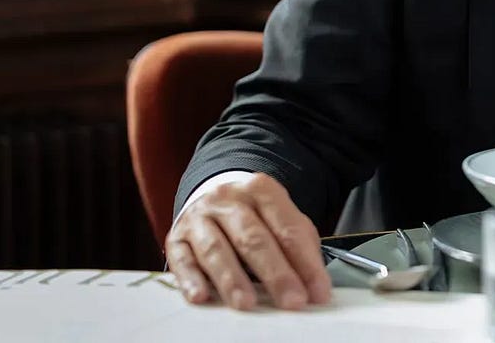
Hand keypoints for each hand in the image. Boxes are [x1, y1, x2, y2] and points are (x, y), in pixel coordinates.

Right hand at [164, 173, 330, 310]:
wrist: (212, 194)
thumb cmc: (254, 214)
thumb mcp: (281, 217)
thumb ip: (299, 245)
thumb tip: (315, 284)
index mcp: (261, 189)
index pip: (288, 228)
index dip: (305, 263)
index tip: (318, 292)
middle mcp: (228, 199)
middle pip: (253, 238)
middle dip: (275, 273)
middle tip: (291, 301)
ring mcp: (199, 217)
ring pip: (216, 249)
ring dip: (232, 279)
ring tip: (246, 303)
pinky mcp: (176, 237)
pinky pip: (182, 259)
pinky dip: (191, 279)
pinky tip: (201, 296)